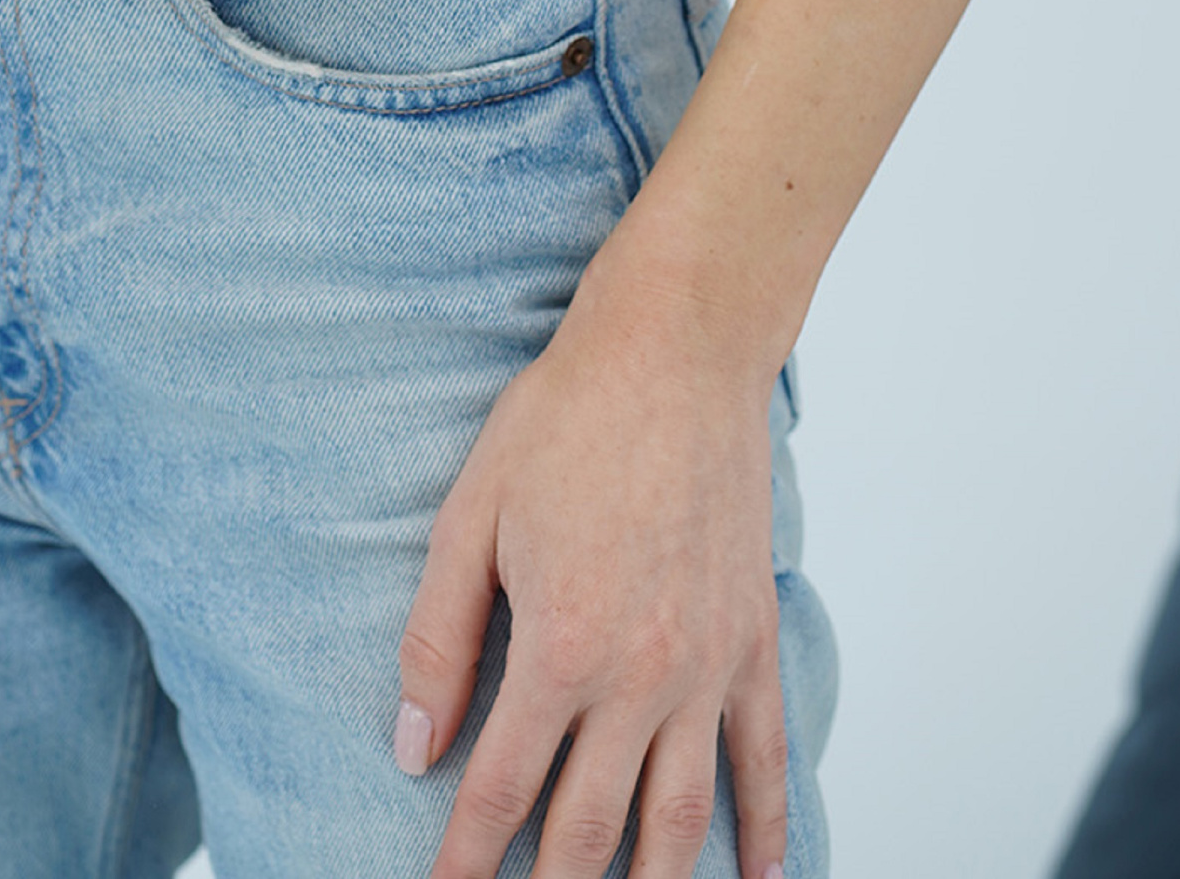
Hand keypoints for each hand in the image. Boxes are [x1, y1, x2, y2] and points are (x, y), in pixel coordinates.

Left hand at [393, 242, 787, 878]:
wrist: (676, 351)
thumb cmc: (564, 420)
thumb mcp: (470, 517)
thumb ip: (438, 638)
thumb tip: (413, 744)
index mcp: (561, 648)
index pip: (502, 792)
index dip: (464, 858)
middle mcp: (642, 678)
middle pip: (588, 831)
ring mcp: (708, 667)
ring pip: (681, 821)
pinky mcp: (753, 642)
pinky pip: (763, 759)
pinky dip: (766, 830)